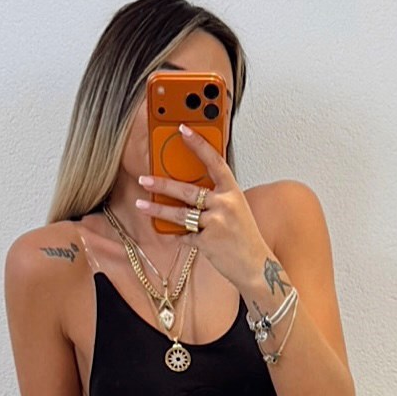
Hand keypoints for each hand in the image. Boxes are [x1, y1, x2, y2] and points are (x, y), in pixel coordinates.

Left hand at [134, 124, 271, 293]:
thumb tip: (190, 187)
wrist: (255, 266)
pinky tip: (168, 231)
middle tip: (144, 178)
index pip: (214, 161)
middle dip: (162, 184)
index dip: (198, 144)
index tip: (183, 130)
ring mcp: (216, 223)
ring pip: (180, 214)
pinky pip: (184, 235)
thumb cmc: (245, 236)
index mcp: (233, 191)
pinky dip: (176, 234)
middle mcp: (225, 204)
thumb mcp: (236, 209)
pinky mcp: (207, 242)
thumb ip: (216, 196)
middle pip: (187, 190)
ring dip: (157, 209)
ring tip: (141, 203)